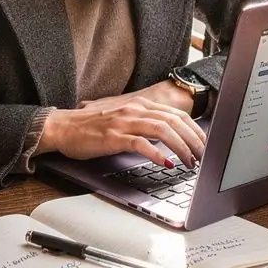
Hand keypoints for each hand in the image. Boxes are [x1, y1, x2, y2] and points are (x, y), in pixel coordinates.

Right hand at [37, 92, 204, 168]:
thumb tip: (167, 136)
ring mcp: (124, 122)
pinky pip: (141, 143)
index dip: (195, 129)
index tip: (204, 143)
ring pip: (162, 130)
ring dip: (180, 147)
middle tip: (203, 156)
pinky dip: (156, 153)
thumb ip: (142, 123)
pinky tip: (165, 163)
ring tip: (189, 162)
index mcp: (139, 104)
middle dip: (193, 140)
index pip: (176, 114)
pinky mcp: (114, 136)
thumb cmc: (91, 126)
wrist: (63, 127)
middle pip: (174, 121)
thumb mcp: (122, 119)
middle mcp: (135, 109)